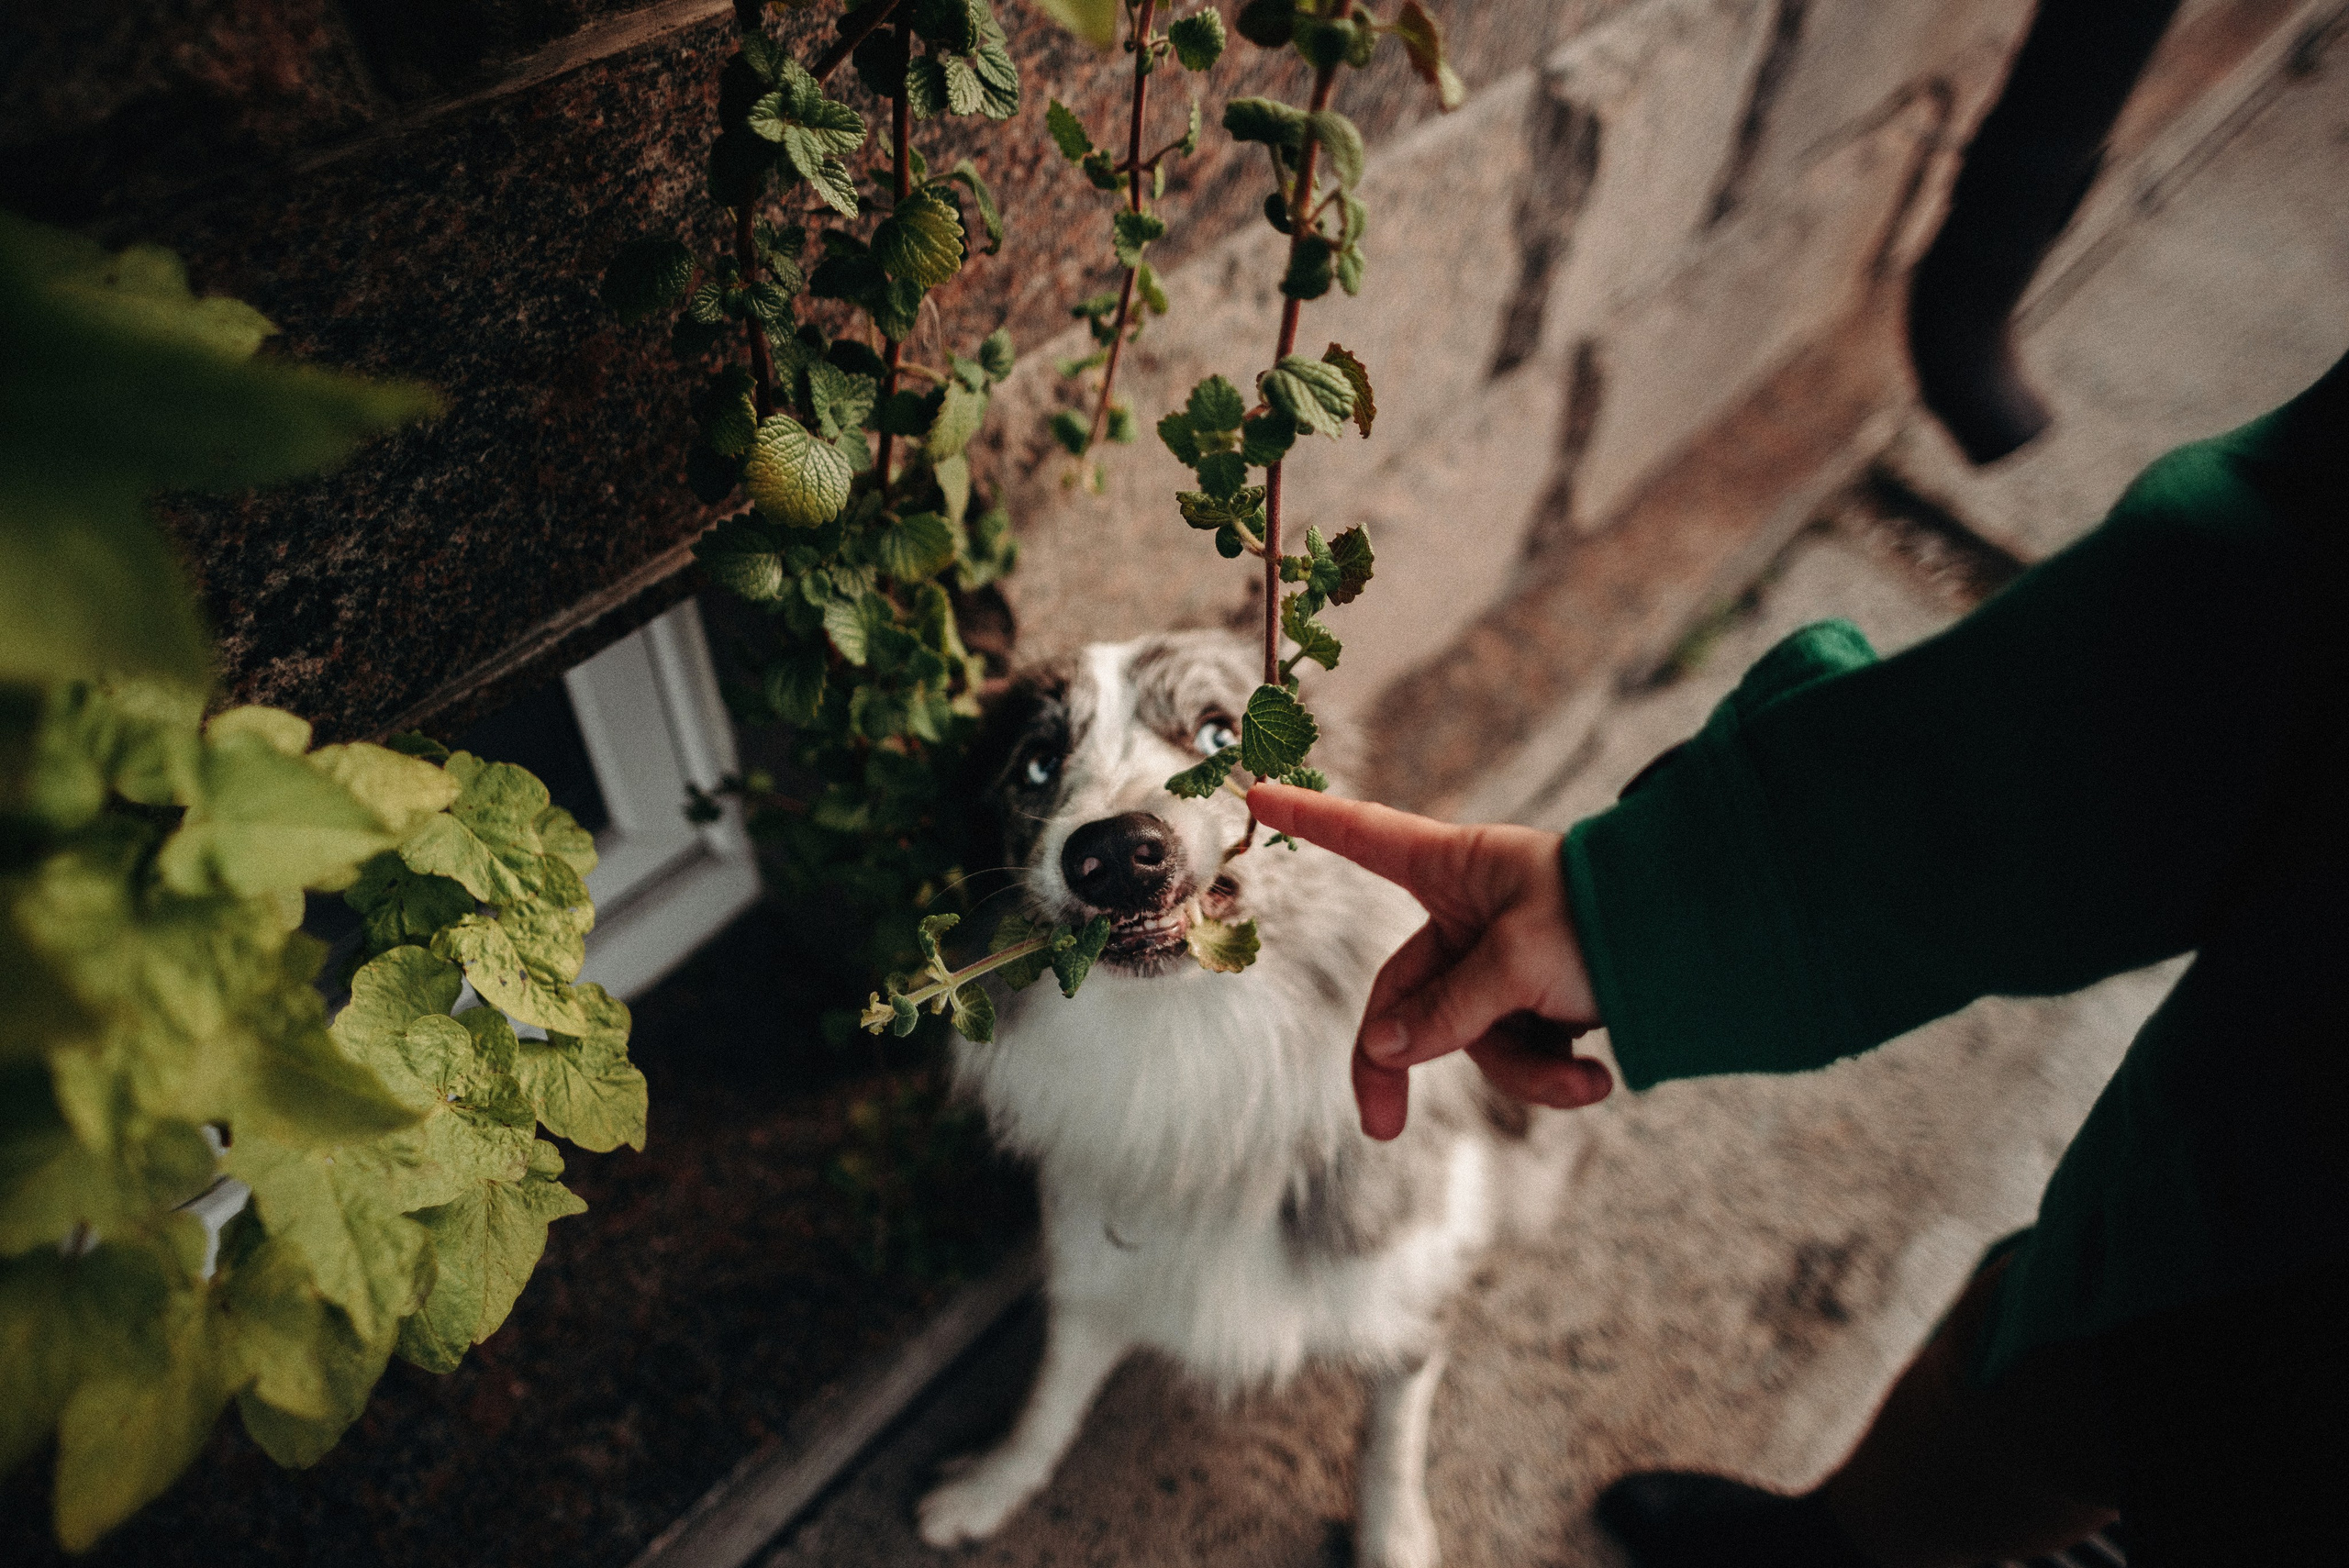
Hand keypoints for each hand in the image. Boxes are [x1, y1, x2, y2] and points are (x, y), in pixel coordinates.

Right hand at [1248, 782, 1611, 1139]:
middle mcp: (1471, 913)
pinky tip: (1602, 1074)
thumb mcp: (1519, 960)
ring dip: (1524, 1070)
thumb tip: (1383, 1050)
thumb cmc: (1611, 917)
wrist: (1710, 942)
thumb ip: (1447, 1008)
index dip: (1310, 819)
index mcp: (1455, 868)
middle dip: (1401, 1065)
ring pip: (1470, 1038)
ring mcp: (1504, 960)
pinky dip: (1555, 1071)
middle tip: (1383, 1128)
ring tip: (1586, 1079)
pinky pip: (1519, 1050)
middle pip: (1404, 994)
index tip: (1260, 793)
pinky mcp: (1541, 999)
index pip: (1364, 836)